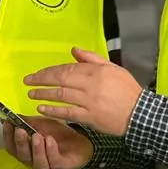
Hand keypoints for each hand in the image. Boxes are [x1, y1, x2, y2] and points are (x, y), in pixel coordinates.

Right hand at [2, 116, 92, 168]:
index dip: (7, 136)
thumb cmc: (58, 134)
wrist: (81, 141)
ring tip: (37, 136)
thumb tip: (8, 116)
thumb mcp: (41, 124)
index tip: (8, 123)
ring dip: (36, 149)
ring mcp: (47, 166)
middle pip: (22, 156)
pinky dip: (50, 150)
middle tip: (20, 130)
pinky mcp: (61, 167)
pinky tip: (50, 140)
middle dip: (20, 143)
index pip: (12, 147)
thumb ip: (26, 122)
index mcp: (26, 151)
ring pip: (37, 162)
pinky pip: (53, 161)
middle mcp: (33, 161)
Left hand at [26, 48, 144, 135]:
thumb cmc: (127, 90)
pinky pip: (67, 113)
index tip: (38, 73)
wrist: (140, 113)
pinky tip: (42, 109)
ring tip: (31, 94)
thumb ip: (92, 59)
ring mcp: (89, 102)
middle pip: (60, 79)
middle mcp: (90, 85)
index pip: (67, 68)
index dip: (50, 71)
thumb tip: (74, 50)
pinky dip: (53, 110)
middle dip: (41, 79)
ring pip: (61, 95)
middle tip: (27, 81)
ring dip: (43, 94)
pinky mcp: (89, 117)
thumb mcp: (113, 68)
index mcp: (96, 71)